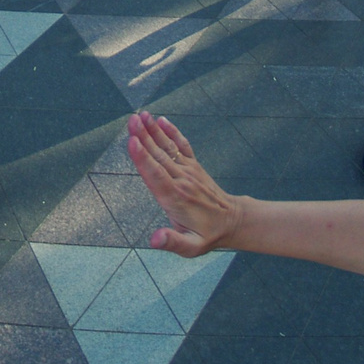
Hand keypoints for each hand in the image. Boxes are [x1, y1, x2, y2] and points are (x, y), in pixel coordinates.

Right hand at [126, 113, 241, 256]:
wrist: (232, 221)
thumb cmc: (207, 236)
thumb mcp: (191, 247)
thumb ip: (172, 242)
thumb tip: (154, 240)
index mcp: (175, 199)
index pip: (156, 175)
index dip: (143, 159)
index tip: (133, 141)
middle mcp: (181, 181)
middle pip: (159, 156)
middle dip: (144, 137)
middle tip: (131, 120)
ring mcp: (188, 171)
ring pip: (168, 148)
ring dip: (154, 131)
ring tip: (141, 115)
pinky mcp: (193, 166)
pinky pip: (182, 146)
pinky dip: (172, 132)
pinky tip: (162, 120)